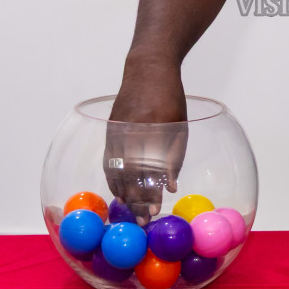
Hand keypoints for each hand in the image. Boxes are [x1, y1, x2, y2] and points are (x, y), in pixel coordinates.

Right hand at [106, 57, 187, 224]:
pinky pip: (109, 160)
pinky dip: (113, 178)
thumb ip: (175, 156)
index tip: (155, 210)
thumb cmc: (170, 97)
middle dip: (137, 199)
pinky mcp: (110, 130)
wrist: (147, 69)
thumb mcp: (180, 125)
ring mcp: (118, 130)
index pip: (150, 168)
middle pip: (132, 173)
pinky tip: (119, 193)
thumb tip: (171, 187)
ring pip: (117, 169)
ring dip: (124, 193)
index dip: (151, 192)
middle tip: (143, 220)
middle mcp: (133, 130)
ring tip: (132, 211)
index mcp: (155, 127)